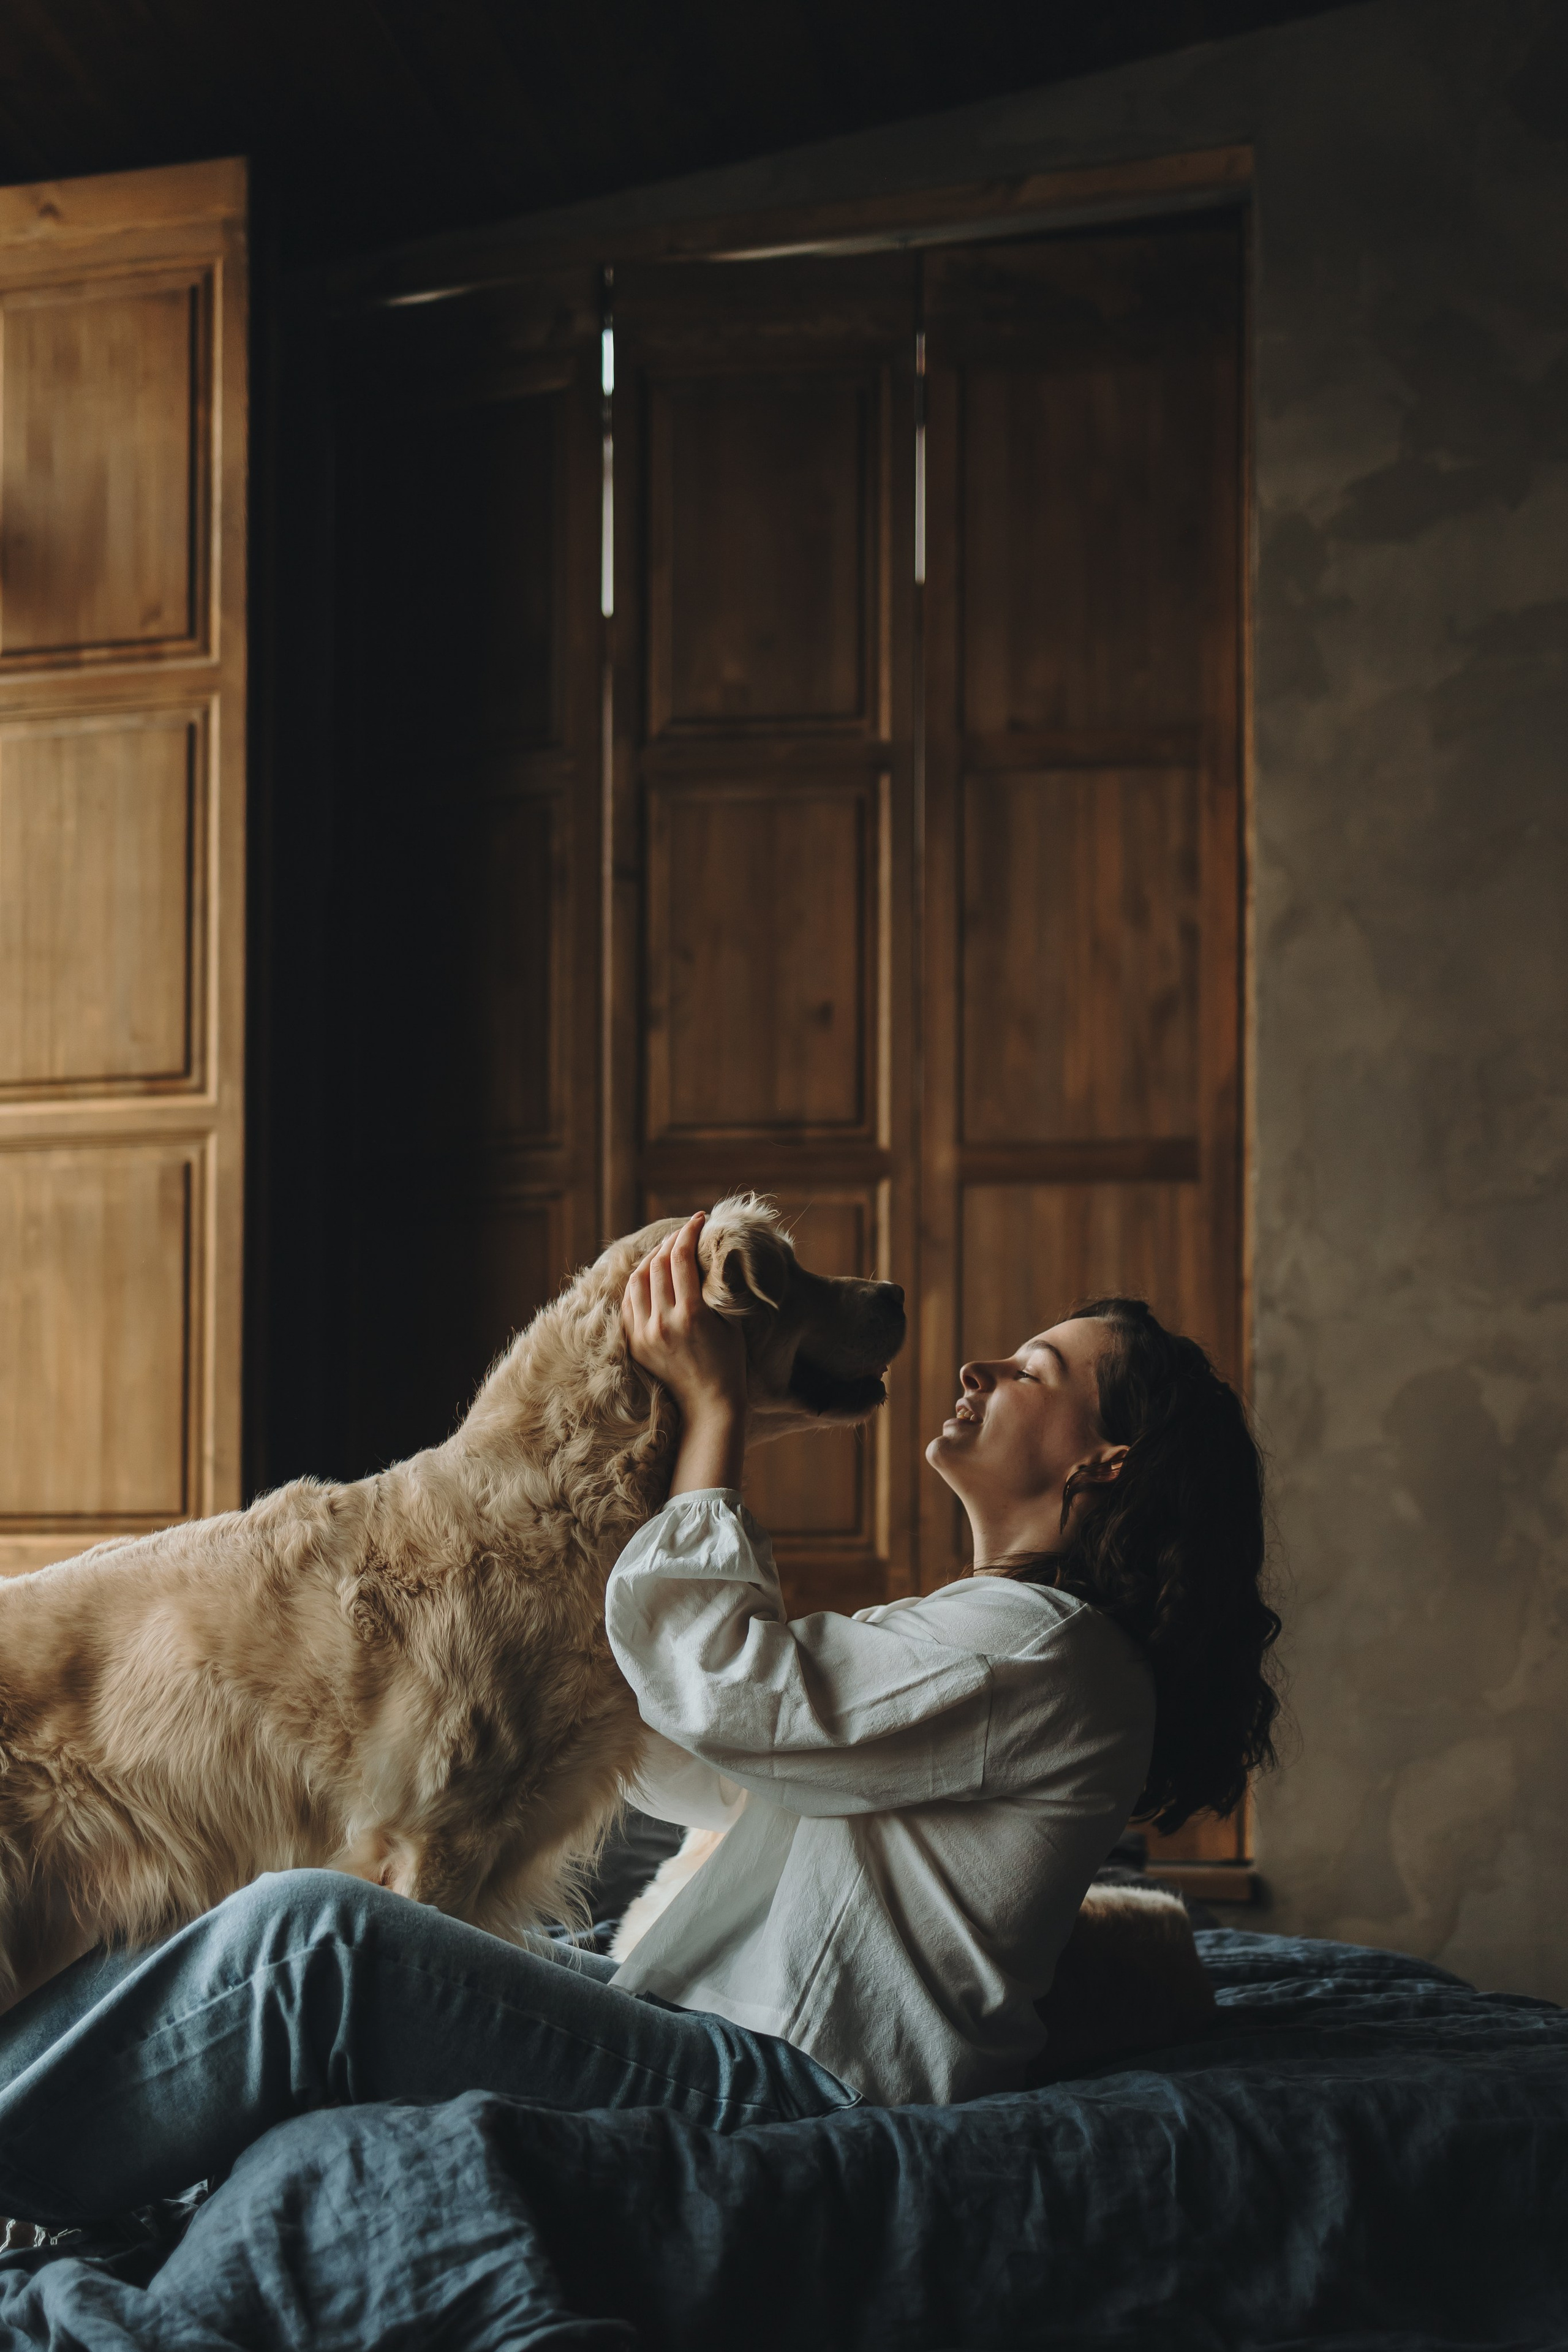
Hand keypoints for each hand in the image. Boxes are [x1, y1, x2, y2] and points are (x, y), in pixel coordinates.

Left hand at [622, 1212, 747, 1418]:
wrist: (709, 1404)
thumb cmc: (729, 1362)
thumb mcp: (730, 1321)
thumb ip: (714, 1289)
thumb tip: (706, 1256)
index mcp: (691, 1314)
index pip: (681, 1258)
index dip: (688, 1232)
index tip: (698, 1220)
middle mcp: (663, 1322)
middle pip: (657, 1264)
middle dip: (670, 1241)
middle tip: (683, 1233)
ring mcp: (644, 1334)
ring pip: (637, 1281)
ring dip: (650, 1260)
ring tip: (664, 1251)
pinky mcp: (635, 1344)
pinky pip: (628, 1303)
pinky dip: (638, 1284)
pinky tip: (649, 1277)